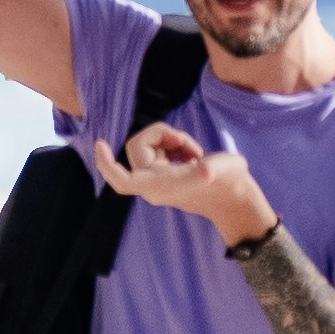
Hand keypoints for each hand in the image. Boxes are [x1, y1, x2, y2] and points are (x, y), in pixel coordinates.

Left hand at [92, 120, 277, 250]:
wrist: (234, 198)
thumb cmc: (229, 182)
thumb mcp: (224, 169)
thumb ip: (214, 168)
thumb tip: (207, 171)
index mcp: (161, 186)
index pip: (123, 180)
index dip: (107, 164)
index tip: (99, 144)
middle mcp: (154, 185)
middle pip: (137, 149)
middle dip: (160, 136)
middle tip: (184, 142)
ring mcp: (158, 180)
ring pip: (149, 146)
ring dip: (170, 140)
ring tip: (193, 152)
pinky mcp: (165, 175)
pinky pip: (158, 150)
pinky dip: (174, 145)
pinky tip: (191, 155)